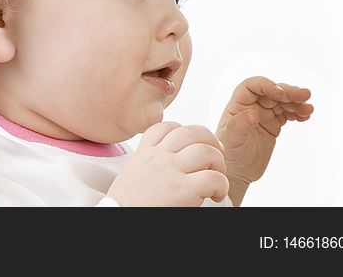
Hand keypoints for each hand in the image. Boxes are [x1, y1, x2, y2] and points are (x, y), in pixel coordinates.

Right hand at [107, 122, 228, 206]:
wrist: (120, 215)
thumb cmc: (129, 202)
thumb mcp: (133, 171)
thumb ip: (150, 161)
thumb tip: (169, 160)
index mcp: (147, 152)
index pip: (170, 127)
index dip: (188, 134)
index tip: (195, 148)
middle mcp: (159, 156)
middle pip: (193, 132)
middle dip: (210, 143)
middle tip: (214, 160)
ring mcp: (171, 171)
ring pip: (207, 151)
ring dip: (218, 164)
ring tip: (216, 179)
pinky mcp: (183, 189)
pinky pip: (214, 178)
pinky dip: (221, 186)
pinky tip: (216, 196)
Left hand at [217, 76, 312, 205]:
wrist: (237, 171)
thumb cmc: (229, 154)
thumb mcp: (231, 141)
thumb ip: (239, 126)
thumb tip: (252, 114)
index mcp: (237, 105)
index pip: (252, 86)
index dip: (267, 85)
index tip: (282, 94)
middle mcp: (250, 106)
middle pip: (271, 91)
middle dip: (288, 91)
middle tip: (304, 95)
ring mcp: (263, 114)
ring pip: (282, 101)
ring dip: (296, 102)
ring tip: (308, 109)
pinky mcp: (273, 124)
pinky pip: (287, 113)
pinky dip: (297, 112)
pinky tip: (306, 115)